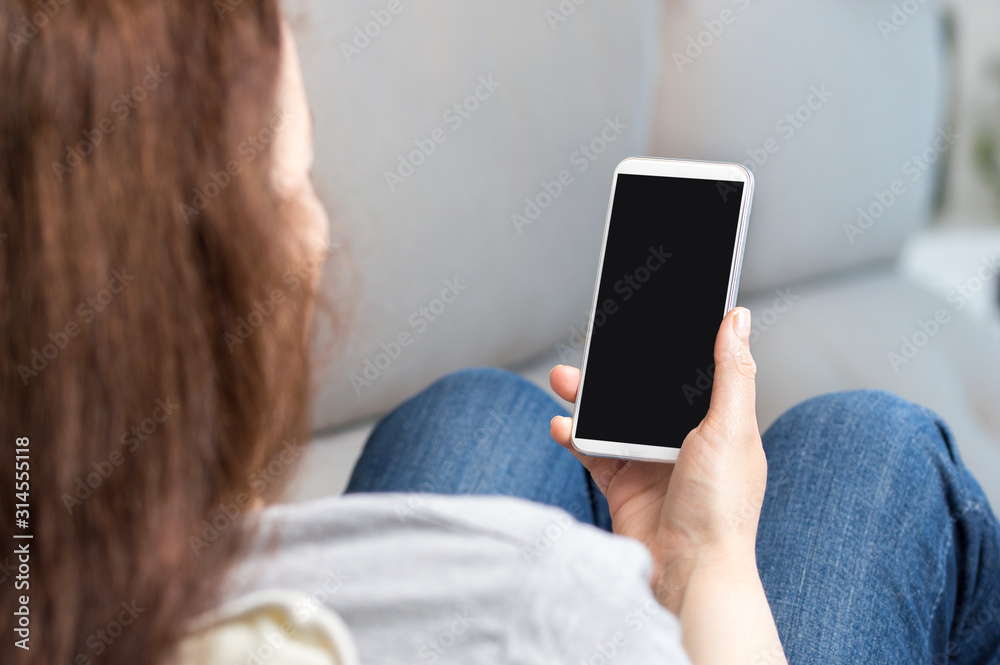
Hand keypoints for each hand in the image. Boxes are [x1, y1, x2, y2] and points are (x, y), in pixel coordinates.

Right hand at [549, 307, 766, 611]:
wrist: (688, 572)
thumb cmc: (721, 509)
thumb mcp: (731, 428)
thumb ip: (732, 371)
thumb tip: (736, 319)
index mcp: (718, 423)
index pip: (690, 372)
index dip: (668, 346)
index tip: (645, 319)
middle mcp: (683, 441)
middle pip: (643, 392)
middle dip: (615, 371)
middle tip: (591, 351)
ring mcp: (650, 462)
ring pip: (612, 416)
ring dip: (586, 398)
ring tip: (563, 381)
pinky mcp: (622, 483)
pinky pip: (591, 450)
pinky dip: (573, 436)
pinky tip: (562, 425)